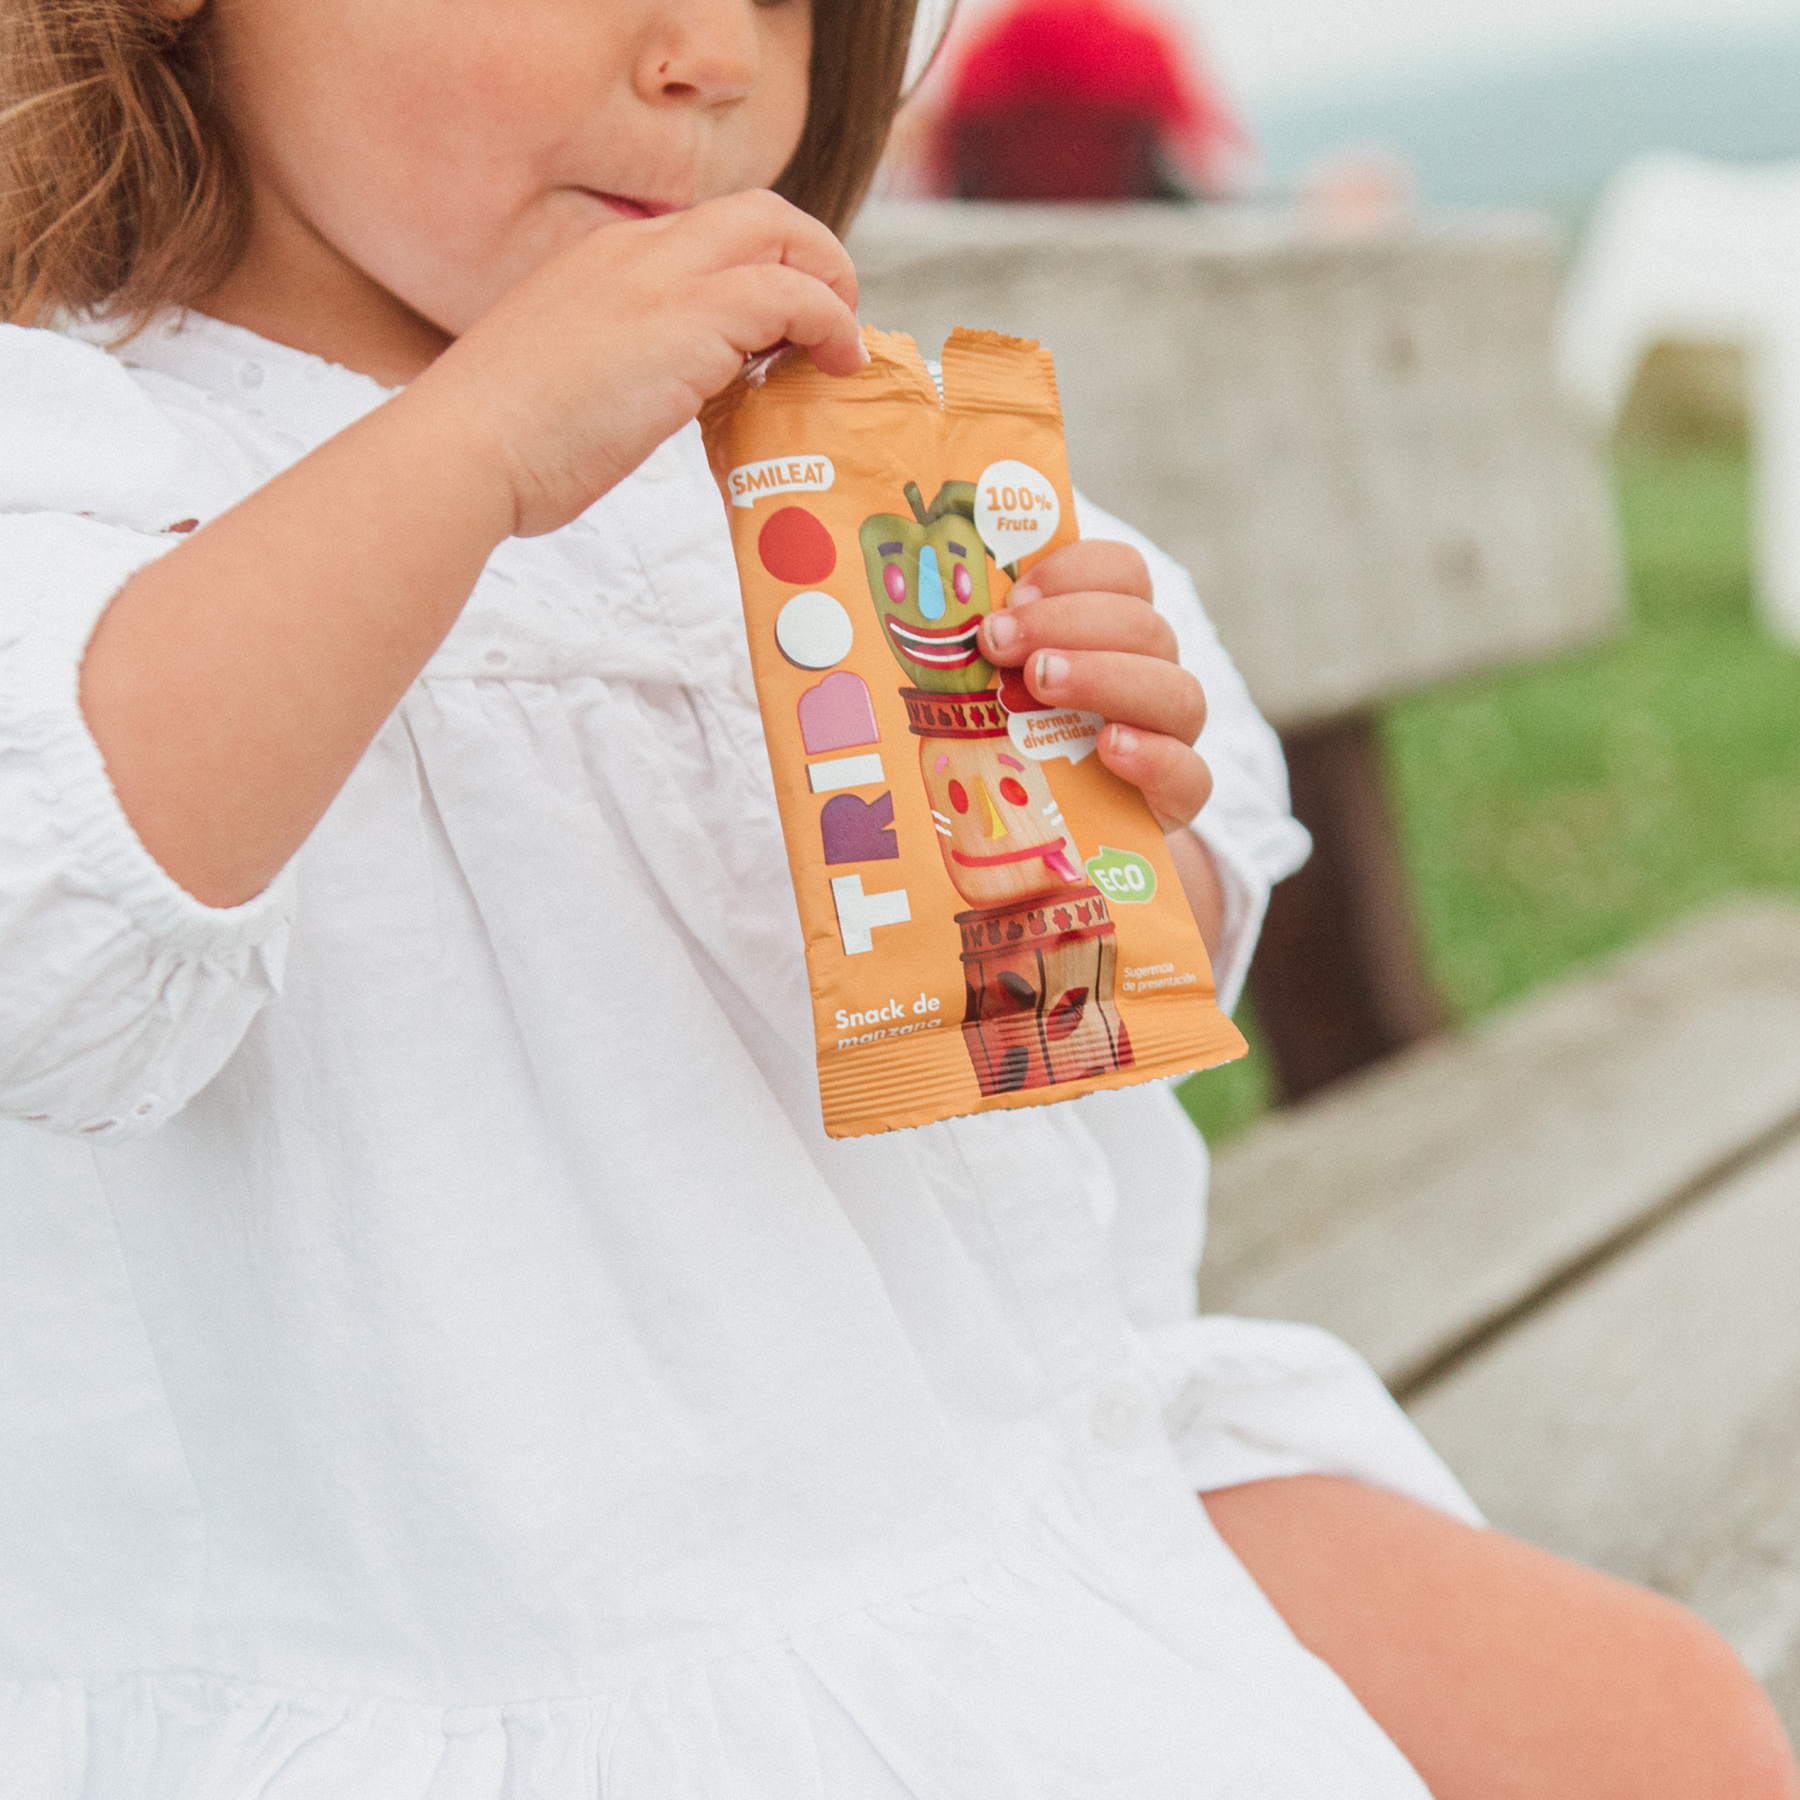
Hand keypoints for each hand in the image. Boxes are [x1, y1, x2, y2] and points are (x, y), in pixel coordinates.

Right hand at [414, 189, 865, 537]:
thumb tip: (649, 400)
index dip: (758, 271)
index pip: (704, 237)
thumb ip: (616, 367)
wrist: (465, 449)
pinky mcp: (692, 319)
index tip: (780, 328)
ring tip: (845, 345)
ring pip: (781, 236)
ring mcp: (663, 278)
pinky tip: (839, 362)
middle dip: (811, 257)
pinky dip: (830, 320)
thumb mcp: (564, 380)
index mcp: (601, 260)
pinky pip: (793, 292)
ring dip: (830, 285)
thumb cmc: (503, 443)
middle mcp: (635, 250)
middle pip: (755, 214)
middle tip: (833, 321)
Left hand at [978, 541, 1212, 831]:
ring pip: (1177, 692)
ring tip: (1042, 684)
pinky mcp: (1174, 799)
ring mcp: (1169, 738)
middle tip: (999, 642)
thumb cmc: (1003, 747)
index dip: (1073, 570)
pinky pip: (1191, 775)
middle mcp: (1149, 674)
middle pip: (1144, 626)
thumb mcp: (984, 689)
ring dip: (1106, 677)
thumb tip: (928, 597)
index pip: (1122, 572)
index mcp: (1111, 631)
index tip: (1013, 594)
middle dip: (1066, 623)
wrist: (1041, 836)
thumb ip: (981, 645)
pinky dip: (1155, 756)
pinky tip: (1110, 748)